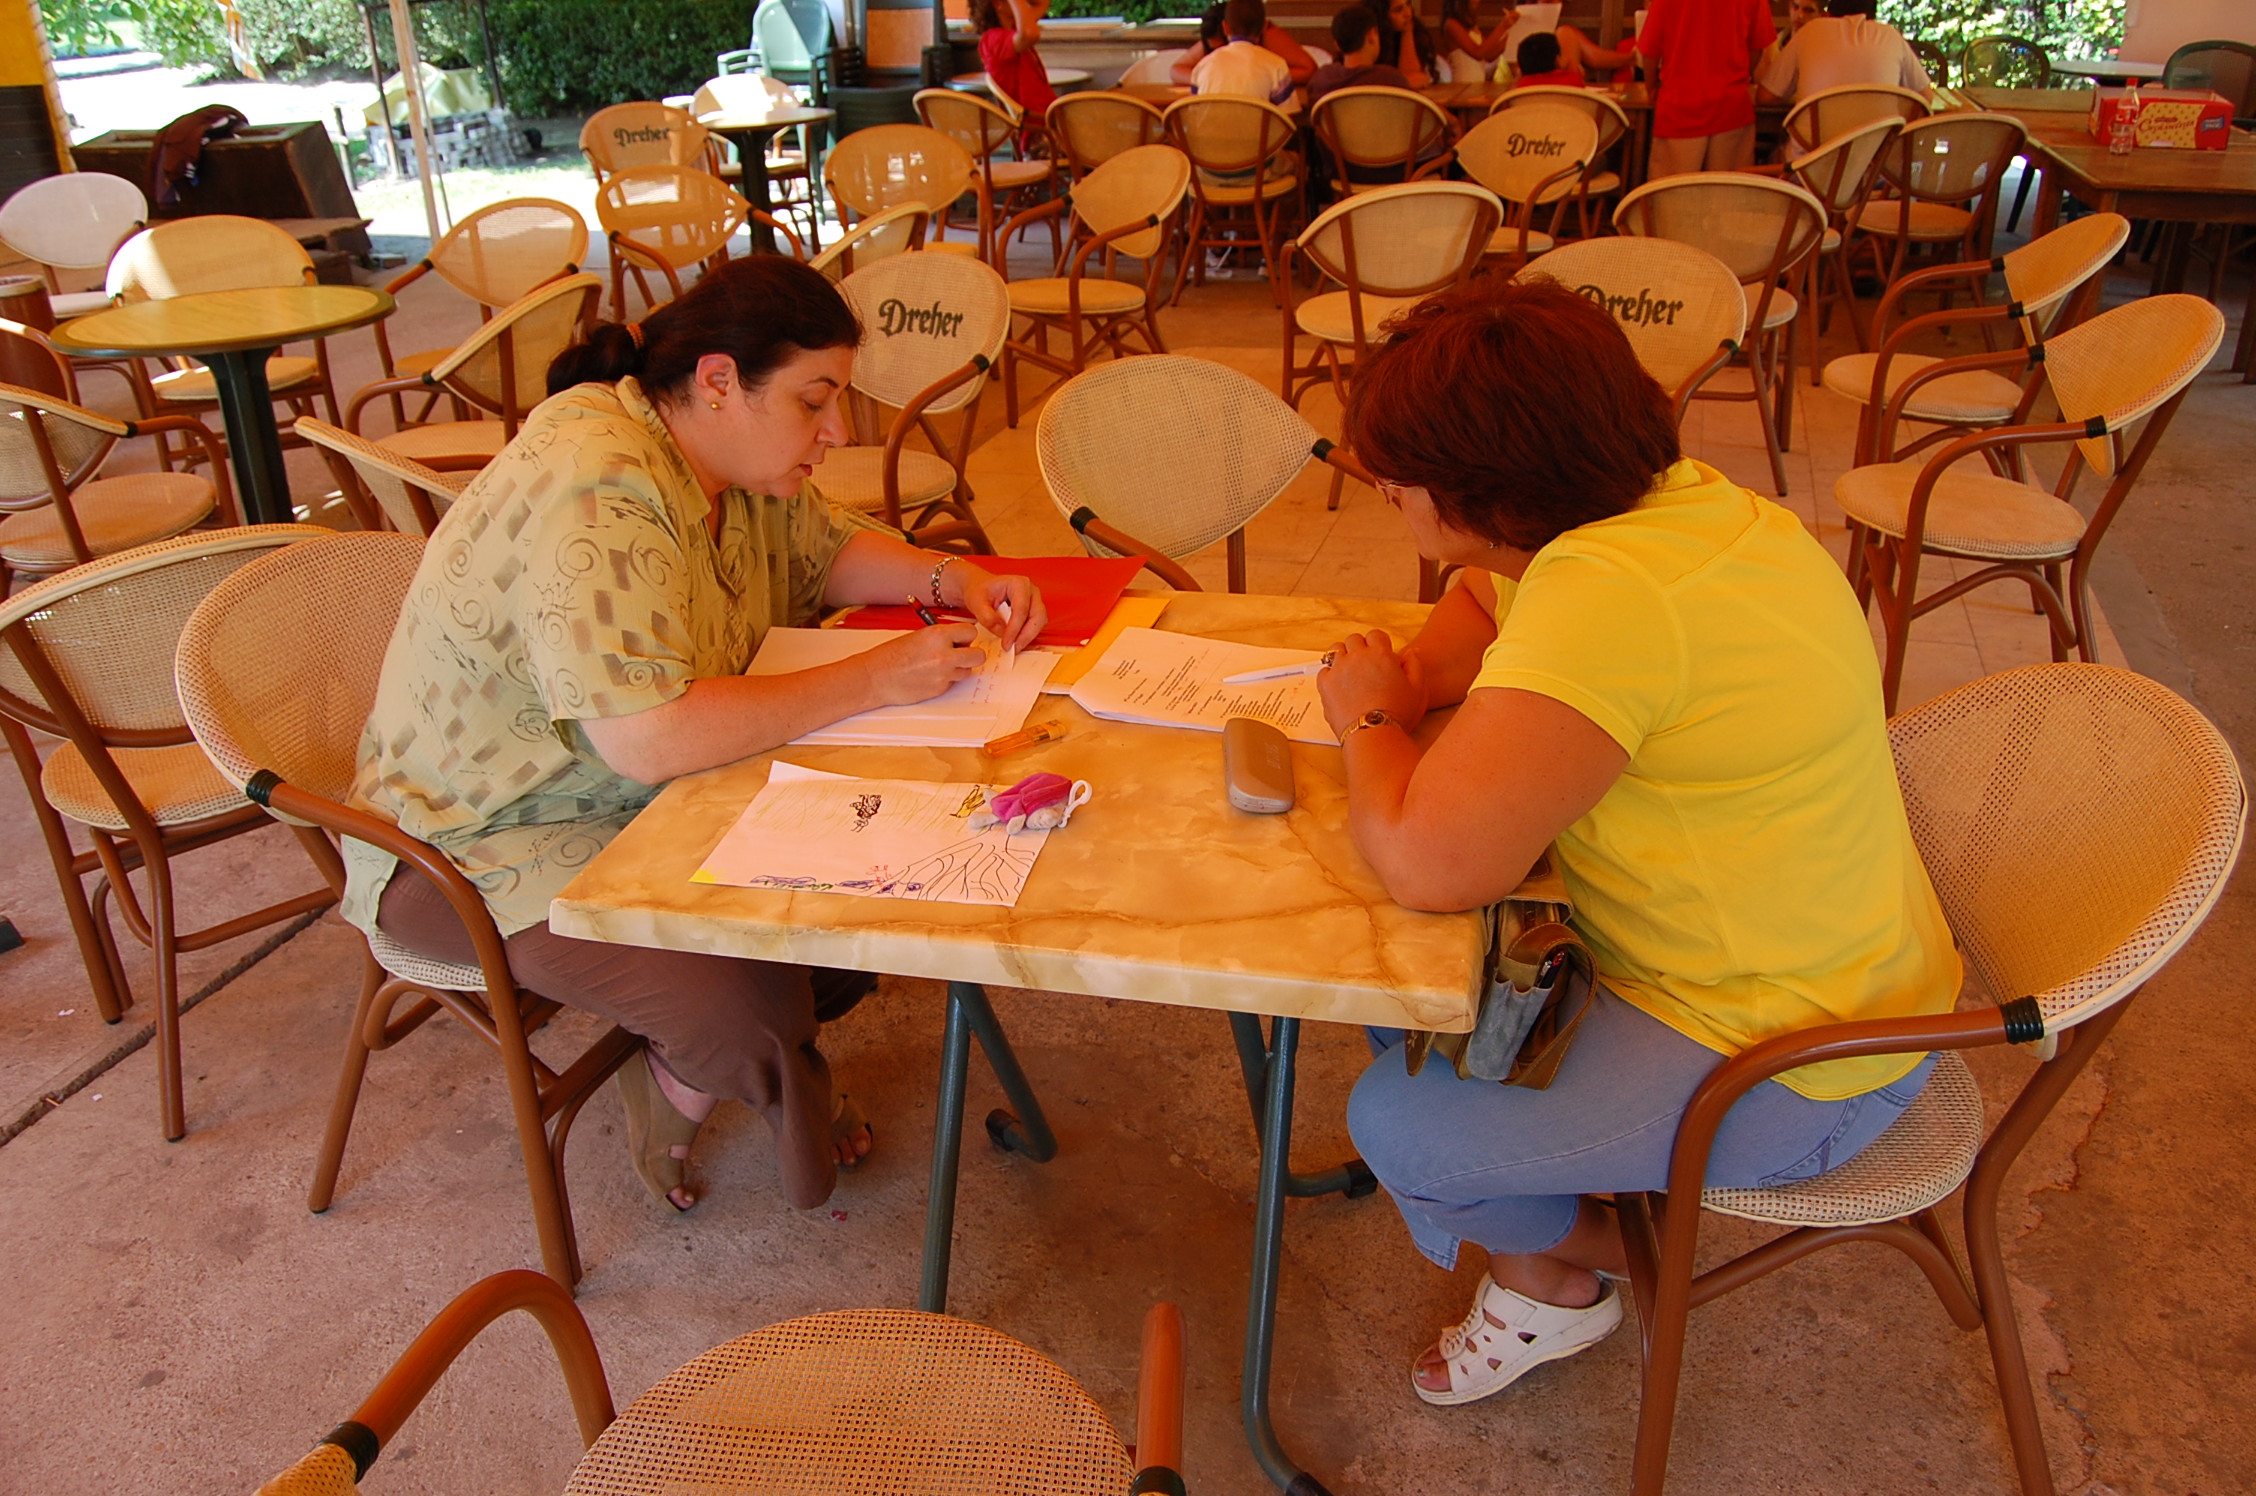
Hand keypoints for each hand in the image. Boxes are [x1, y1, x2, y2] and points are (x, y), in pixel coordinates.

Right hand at [862, 623, 982, 705]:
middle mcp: (944, 654)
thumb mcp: (919, 636)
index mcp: (937, 635)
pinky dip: (946, 679)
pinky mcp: (940, 689)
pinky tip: (929, 676)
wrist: (877, 677)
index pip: (970, 632)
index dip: (966, 636)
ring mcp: (944, 674)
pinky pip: (953, 683)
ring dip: (958, 668)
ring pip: (967, 671)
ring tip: (939, 665)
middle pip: (978, 656)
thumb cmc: (892, 655)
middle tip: (960, 653)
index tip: (961, 639)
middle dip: (971, 654)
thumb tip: (959, 641)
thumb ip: (941, 637)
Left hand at [942, 562, 1045, 652]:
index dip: (1015, 629)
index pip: (1021, 609)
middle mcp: (1031, 591)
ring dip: (1027, 637)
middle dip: (1026, 635)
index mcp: (1019, 584)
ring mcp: (1034, 601)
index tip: (1006, 643)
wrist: (980, 588)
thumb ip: (988, 617)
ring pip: (1039, 623)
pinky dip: (1026, 636)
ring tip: (1012, 646)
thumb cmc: (979, 591)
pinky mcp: (1033, 611)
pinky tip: (1014, 642)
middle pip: (1037, 616)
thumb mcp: (977, 603)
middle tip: (1012, 648)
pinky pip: (1035, 626)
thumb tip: (1002, 632)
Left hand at [1317, 631, 1427, 736]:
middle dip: (1360, 648)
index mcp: (1381, 654)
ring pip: (1336, 650)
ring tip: (1350, 671)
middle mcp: (1358, 657)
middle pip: (1354, 639)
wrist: (1373, 734)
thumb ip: (1415, 666)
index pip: (1375, 635)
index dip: (1379, 644)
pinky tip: (1339, 684)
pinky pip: (1324, 670)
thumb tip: (1411, 653)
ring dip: (1343, 656)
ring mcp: (1339, 669)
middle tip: (1365, 664)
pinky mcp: (1325, 684)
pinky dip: (1330, 674)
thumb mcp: (1418, 690)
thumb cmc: (1398, 714)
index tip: (1380, 654)